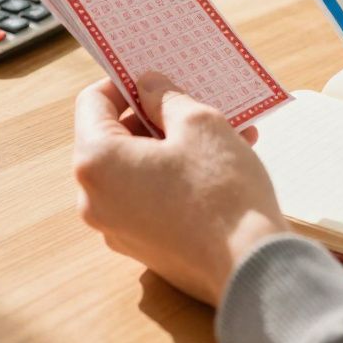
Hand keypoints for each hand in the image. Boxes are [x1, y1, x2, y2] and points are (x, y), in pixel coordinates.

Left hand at [72, 73, 287, 305]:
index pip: (92, 102)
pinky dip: (177, 175)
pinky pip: (151, 197)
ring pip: (138, 168)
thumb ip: (165, 96)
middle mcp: (95, 199)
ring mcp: (117, 227)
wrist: (250, 267)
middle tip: (192, 99)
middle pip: (115, 137)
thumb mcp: (199, 123)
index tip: (153, 75)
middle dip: (155, 115)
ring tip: (223, 129)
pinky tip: (221, 162)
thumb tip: (147, 86)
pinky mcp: (143, 246)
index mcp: (96, 162)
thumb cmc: (221, 193)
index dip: (123, 82)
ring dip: (173, 144)